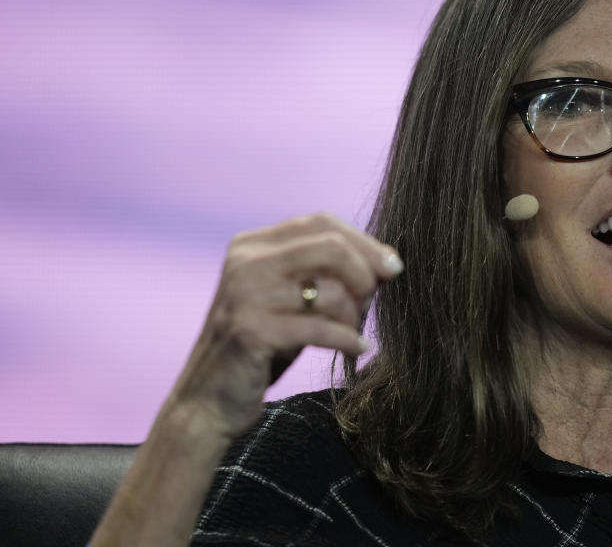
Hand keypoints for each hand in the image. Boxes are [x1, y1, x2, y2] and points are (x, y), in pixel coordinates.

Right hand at [164, 213, 402, 439]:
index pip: (321, 222)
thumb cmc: (261, 347)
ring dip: (353, 315)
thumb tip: (386, 263)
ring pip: (330, 290)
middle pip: (330, 246)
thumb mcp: (290, 300)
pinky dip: (347, 339)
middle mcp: (245, 262)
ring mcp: (245, 295)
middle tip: (374, 299)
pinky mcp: (252, 332)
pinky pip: (321, 328)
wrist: (207, 401)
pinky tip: (357, 349)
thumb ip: (326, 275)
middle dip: (365, 271)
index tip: (393, 267)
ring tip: (352, 332)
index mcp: (251, 245)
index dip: (364, 242)